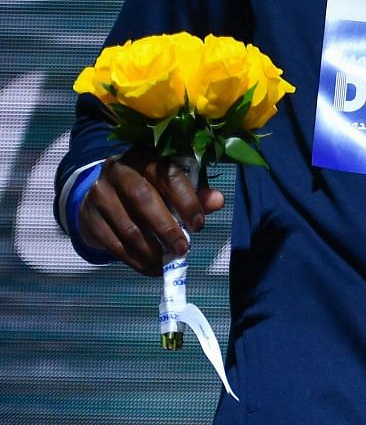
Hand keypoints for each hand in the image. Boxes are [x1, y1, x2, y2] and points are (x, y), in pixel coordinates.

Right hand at [78, 151, 224, 276]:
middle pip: (143, 198)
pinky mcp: (89, 216)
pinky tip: (150, 267)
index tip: (198, 225)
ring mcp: (100, 193)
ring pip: (127, 226)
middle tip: (182, 249)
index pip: (168, 175)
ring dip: (150, 250)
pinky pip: (114, 243)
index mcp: (147, 156)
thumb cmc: (149, 189)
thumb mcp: (173, 186)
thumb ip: (196, 193)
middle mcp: (120, 170)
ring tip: (166, 263)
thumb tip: (217, 200)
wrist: (104, 197)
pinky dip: (135, 260)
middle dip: (166, 228)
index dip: (186, 201)